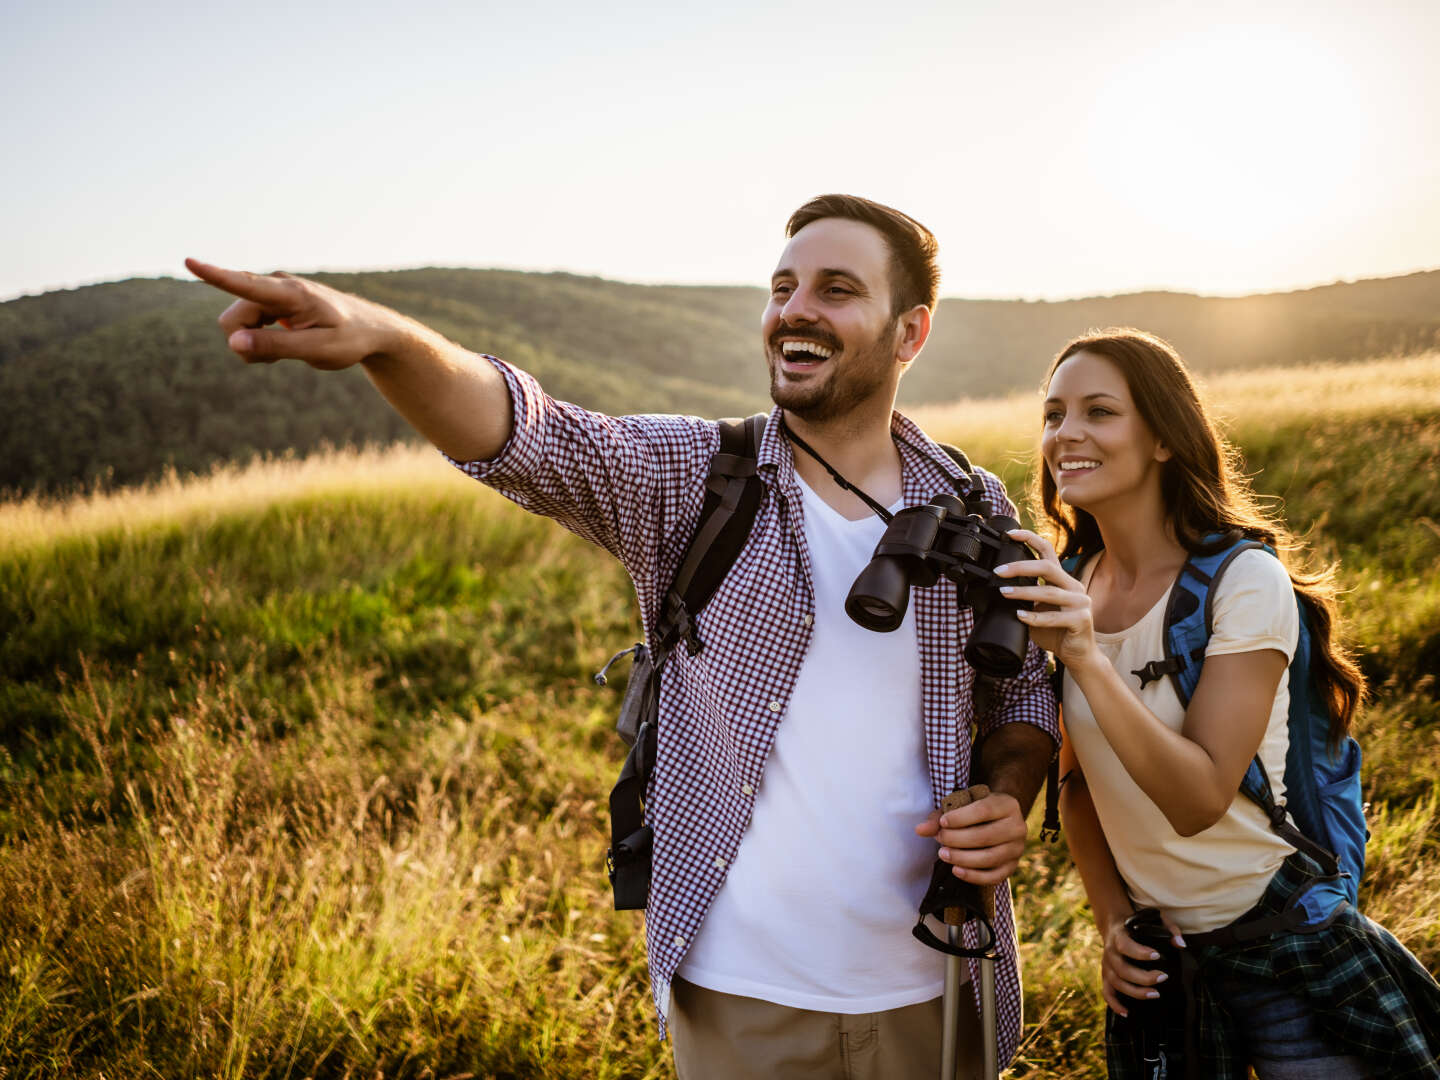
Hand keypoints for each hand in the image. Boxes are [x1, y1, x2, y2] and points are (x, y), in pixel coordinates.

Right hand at [185, 258, 423, 368]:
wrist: (371, 330)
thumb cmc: (350, 339)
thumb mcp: (318, 350)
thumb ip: (276, 347)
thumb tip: (233, 342)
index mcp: (291, 293)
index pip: (245, 284)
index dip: (214, 275)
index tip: (188, 261)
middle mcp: (277, 286)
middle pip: (232, 319)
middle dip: (244, 344)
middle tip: (278, 358)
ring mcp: (272, 293)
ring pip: (236, 325)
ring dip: (253, 345)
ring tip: (290, 348)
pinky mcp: (271, 303)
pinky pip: (246, 326)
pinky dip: (259, 342)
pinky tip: (285, 343)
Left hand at [913, 790, 1026, 884]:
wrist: (999, 821)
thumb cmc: (975, 811)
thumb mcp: (960, 807)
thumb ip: (939, 817)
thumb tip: (919, 830)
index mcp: (1007, 804)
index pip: (984, 810)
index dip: (961, 818)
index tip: (943, 823)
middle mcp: (1017, 826)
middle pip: (985, 836)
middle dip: (957, 839)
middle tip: (939, 839)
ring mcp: (1017, 848)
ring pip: (990, 857)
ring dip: (962, 858)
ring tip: (943, 854)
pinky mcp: (1012, 866)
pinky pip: (994, 876)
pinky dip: (974, 876)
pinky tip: (956, 870)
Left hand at [993, 528, 1097, 671]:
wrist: (1077, 655)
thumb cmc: (1056, 632)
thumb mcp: (1037, 610)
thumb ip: (1025, 599)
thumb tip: (998, 589)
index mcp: (1062, 580)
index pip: (1048, 551)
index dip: (1030, 539)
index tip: (1010, 534)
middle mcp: (1073, 587)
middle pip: (1047, 567)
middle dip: (1020, 567)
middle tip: (998, 572)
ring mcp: (1080, 602)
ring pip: (1049, 592)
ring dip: (1023, 592)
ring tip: (1004, 592)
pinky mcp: (1081, 620)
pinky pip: (1055, 617)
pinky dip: (1035, 617)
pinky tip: (1021, 616)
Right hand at [1100, 911, 1185, 1016]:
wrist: (1114, 925)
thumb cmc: (1137, 925)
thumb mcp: (1154, 920)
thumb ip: (1169, 929)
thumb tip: (1180, 945)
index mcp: (1118, 936)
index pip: (1125, 946)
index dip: (1140, 953)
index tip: (1157, 956)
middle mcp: (1110, 952)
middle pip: (1122, 969)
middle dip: (1143, 977)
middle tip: (1163, 977)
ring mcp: (1106, 965)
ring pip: (1116, 983)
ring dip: (1135, 991)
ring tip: (1155, 994)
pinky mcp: (1106, 975)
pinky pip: (1107, 993)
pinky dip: (1114, 1004)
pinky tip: (1127, 1013)